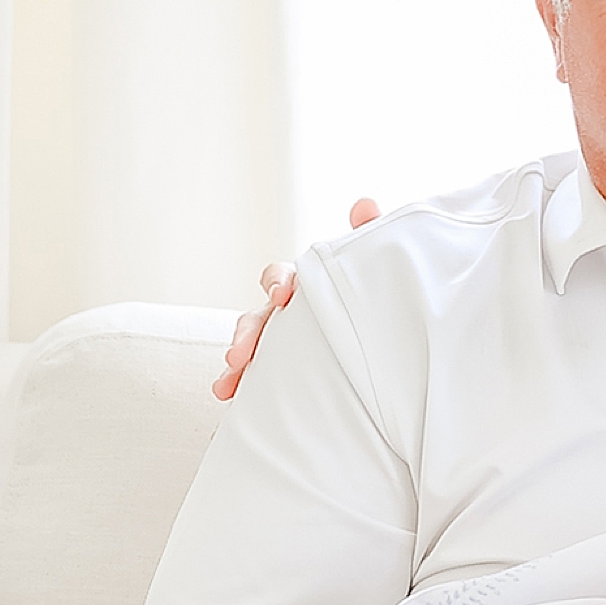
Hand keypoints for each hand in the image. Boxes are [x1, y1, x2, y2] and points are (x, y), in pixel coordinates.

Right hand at [212, 198, 379, 399]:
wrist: (379, 340)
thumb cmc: (366, 292)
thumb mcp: (369, 267)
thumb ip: (367, 236)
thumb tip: (364, 204)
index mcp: (302, 286)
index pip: (280, 276)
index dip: (277, 283)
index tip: (283, 296)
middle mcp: (283, 314)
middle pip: (256, 317)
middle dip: (245, 334)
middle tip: (239, 354)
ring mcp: (278, 343)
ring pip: (248, 349)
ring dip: (234, 365)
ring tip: (226, 386)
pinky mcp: (278, 371)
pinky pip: (255, 379)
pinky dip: (238, 386)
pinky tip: (227, 400)